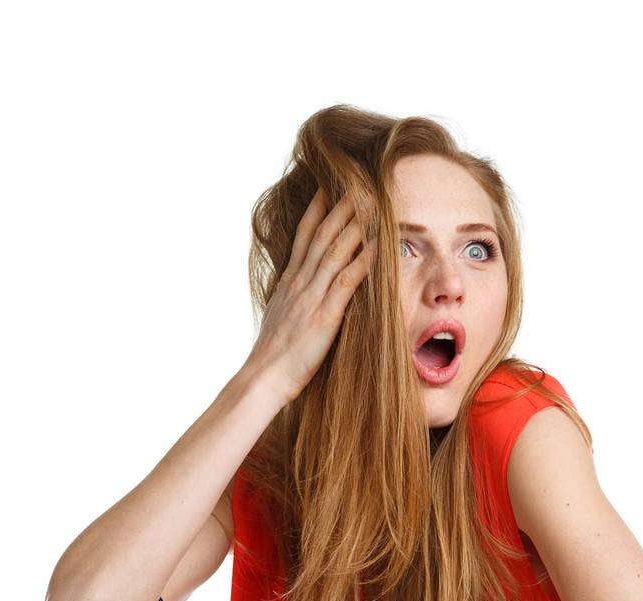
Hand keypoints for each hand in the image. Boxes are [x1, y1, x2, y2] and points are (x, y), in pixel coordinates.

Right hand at [245, 186, 372, 405]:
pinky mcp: (324, 316)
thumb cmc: (273, 358)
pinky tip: (379, 244)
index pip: (304, 237)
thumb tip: (301, 295)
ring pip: (336, 250)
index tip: (328, 187)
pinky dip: (364, 260)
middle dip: (341, 205)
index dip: (317, 210)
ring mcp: (311, 297)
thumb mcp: (281, 320)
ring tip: (373, 199)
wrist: (263, 379)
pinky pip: (347, 281)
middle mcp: (300, 283)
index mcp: (289, 283)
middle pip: (323, 234)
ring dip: (355, 223)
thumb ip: (294, 302)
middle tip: (358, 179)